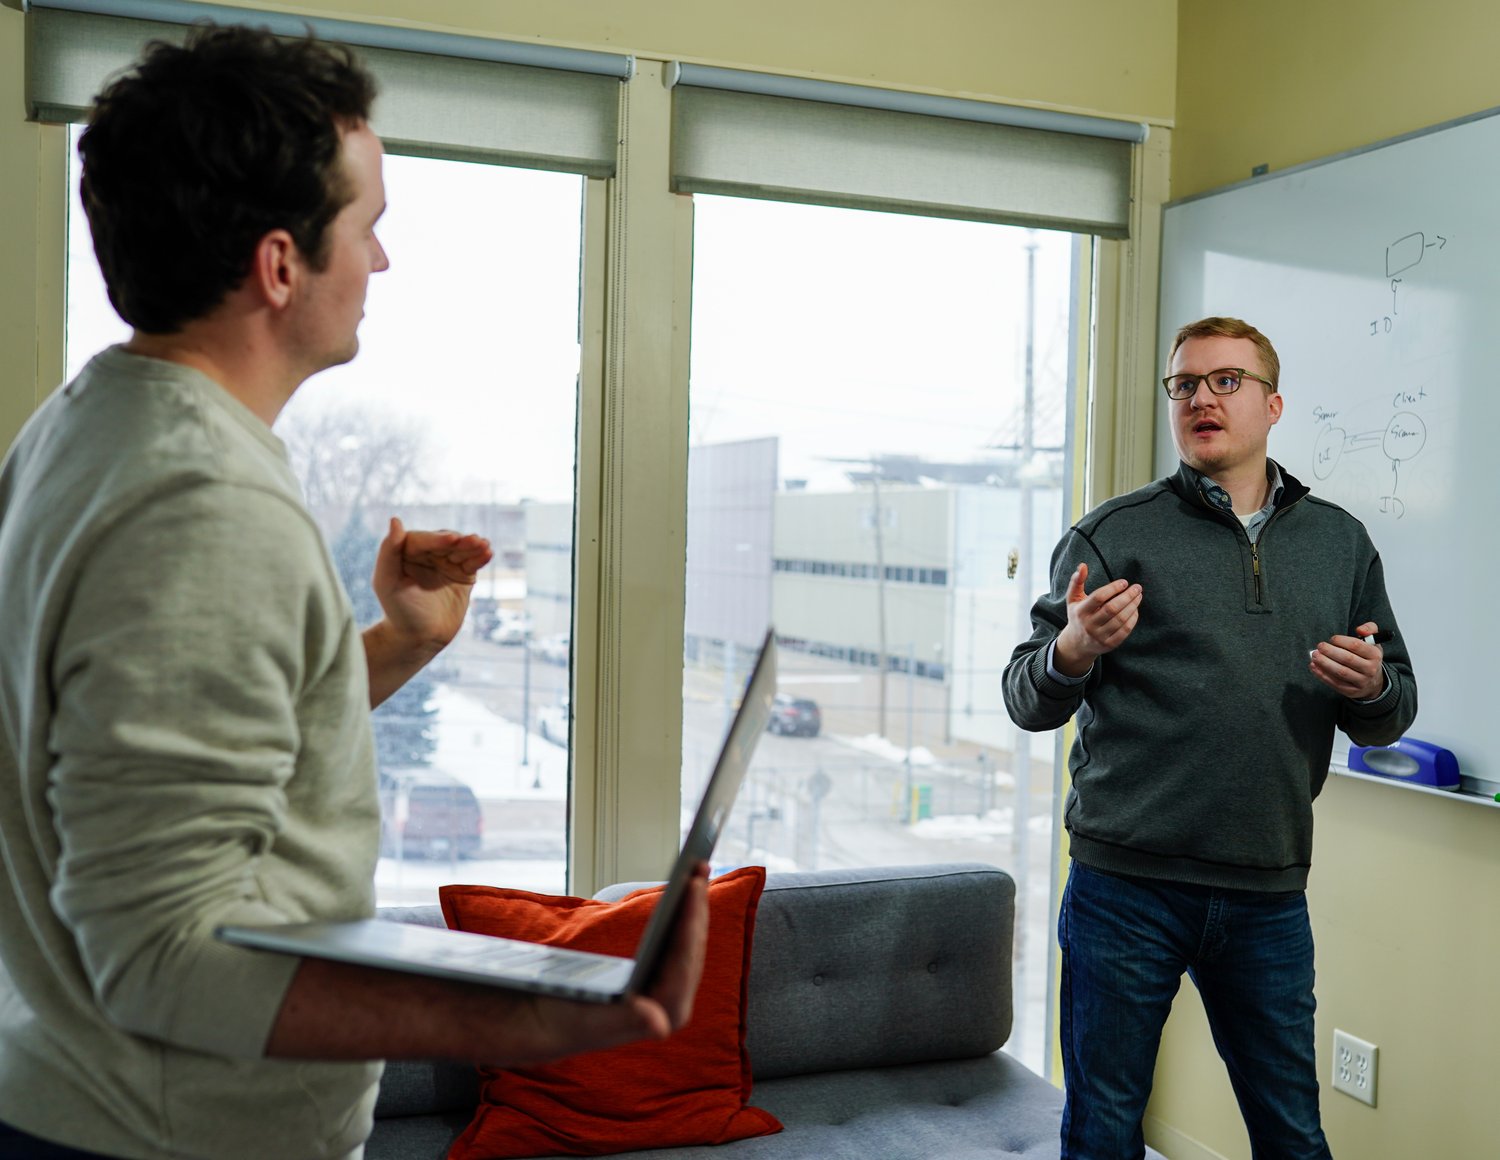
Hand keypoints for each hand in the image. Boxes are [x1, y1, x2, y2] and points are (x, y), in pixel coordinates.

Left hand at [370, 517, 492, 654]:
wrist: (420, 638)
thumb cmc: (399, 612)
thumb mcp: (388, 582)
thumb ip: (389, 551)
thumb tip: (395, 520)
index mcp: (405, 552)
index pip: (424, 540)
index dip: (437, 539)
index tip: (452, 540)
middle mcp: (427, 554)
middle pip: (446, 542)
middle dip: (461, 541)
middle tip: (475, 541)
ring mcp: (446, 563)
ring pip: (462, 550)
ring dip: (473, 546)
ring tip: (484, 546)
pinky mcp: (463, 574)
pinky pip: (473, 562)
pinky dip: (480, 557)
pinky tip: (488, 553)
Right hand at [505, 862, 710, 1062]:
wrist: (550, 1026)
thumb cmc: (565, 1020)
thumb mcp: (590, 1020)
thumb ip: (626, 1020)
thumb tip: (660, 1024)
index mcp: (666, 1013)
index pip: (687, 958)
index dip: (692, 920)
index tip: (694, 885)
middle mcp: (676, 1004)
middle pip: (693, 946)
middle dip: (696, 905)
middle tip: (698, 864)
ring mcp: (670, 991)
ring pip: (690, 941)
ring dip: (694, 905)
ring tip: (696, 868)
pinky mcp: (661, 980)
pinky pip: (679, 941)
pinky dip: (683, 914)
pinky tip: (685, 890)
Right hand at [1052, 563, 1141, 677]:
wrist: (1077, 644)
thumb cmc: (1078, 616)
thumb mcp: (1073, 599)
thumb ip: (1077, 582)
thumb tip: (1082, 565)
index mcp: (1080, 612)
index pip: (1098, 597)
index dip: (1113, 588)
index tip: (1124, 582)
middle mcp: (1089, 625)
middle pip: (1112, 608)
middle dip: (1127, 596)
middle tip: (1137, 588)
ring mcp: (1099, 636)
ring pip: (1120, 619)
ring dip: (1133, 606)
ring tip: (1138, 596)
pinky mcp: (1109, 644)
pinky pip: (1125, 630)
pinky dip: (1133, 619)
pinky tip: (1135, 610)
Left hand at [1309, 620, 1387, 700]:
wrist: (1373, 681)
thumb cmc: (1367, 657)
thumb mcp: (1373, 642)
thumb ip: (1369, 629)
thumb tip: (1360, 629)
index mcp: (1375, 655)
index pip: (1356, 646)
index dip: (1342, 641)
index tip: (1332, 639)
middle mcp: (1370, 669)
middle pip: (1348, 659)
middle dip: (1331, 652)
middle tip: (1320, 646)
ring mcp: (1361, 682)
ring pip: (1341, 672)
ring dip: (1325, 663)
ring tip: (1314, 656)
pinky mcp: (1352, 691)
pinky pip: (1335, 683)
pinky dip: (1322, 675)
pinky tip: (1313, 667)